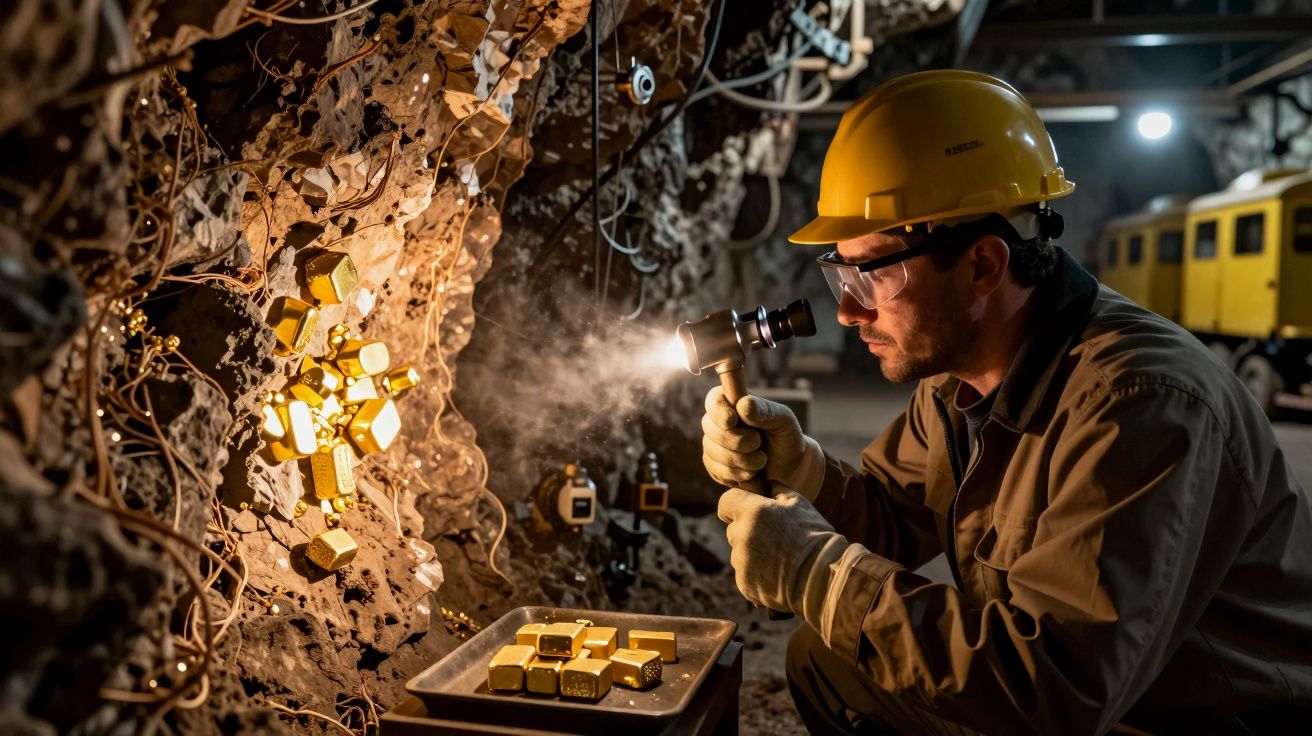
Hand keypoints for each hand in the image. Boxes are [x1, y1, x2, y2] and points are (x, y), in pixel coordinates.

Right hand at [701, 387, 825, 497]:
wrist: (788, 467)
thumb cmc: (785, 436)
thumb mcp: (783, 420)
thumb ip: (765, 411)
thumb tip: (743, 405)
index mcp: (732, 401)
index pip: (713, 400)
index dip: (719, 411)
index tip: (732, 421)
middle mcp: (717, 421)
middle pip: (710, 428)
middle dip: (736, 440)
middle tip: (758, 443)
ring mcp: (713, 444)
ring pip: (712, 452)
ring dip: (741, 460)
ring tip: (761, 460)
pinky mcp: (714, 466)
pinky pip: (716, 471)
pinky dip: (737, 474)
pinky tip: (753, 473)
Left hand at [717, 487, 847, 627]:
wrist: (825, 577)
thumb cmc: (814, 536)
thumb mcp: (798, 503)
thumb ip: (775, 490)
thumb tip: (765, 483)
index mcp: (753, 512)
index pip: (726, 502)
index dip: (736, 504)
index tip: (747, 510)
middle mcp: (742, 536)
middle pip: (733, 529)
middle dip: (747, 530)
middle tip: (774, 537)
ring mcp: (741, 562)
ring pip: (739, 553)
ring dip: (752, 553)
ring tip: (780, 558)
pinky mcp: (744, 584)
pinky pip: (744, 574)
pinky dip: (756, 575)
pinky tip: (778, 574)